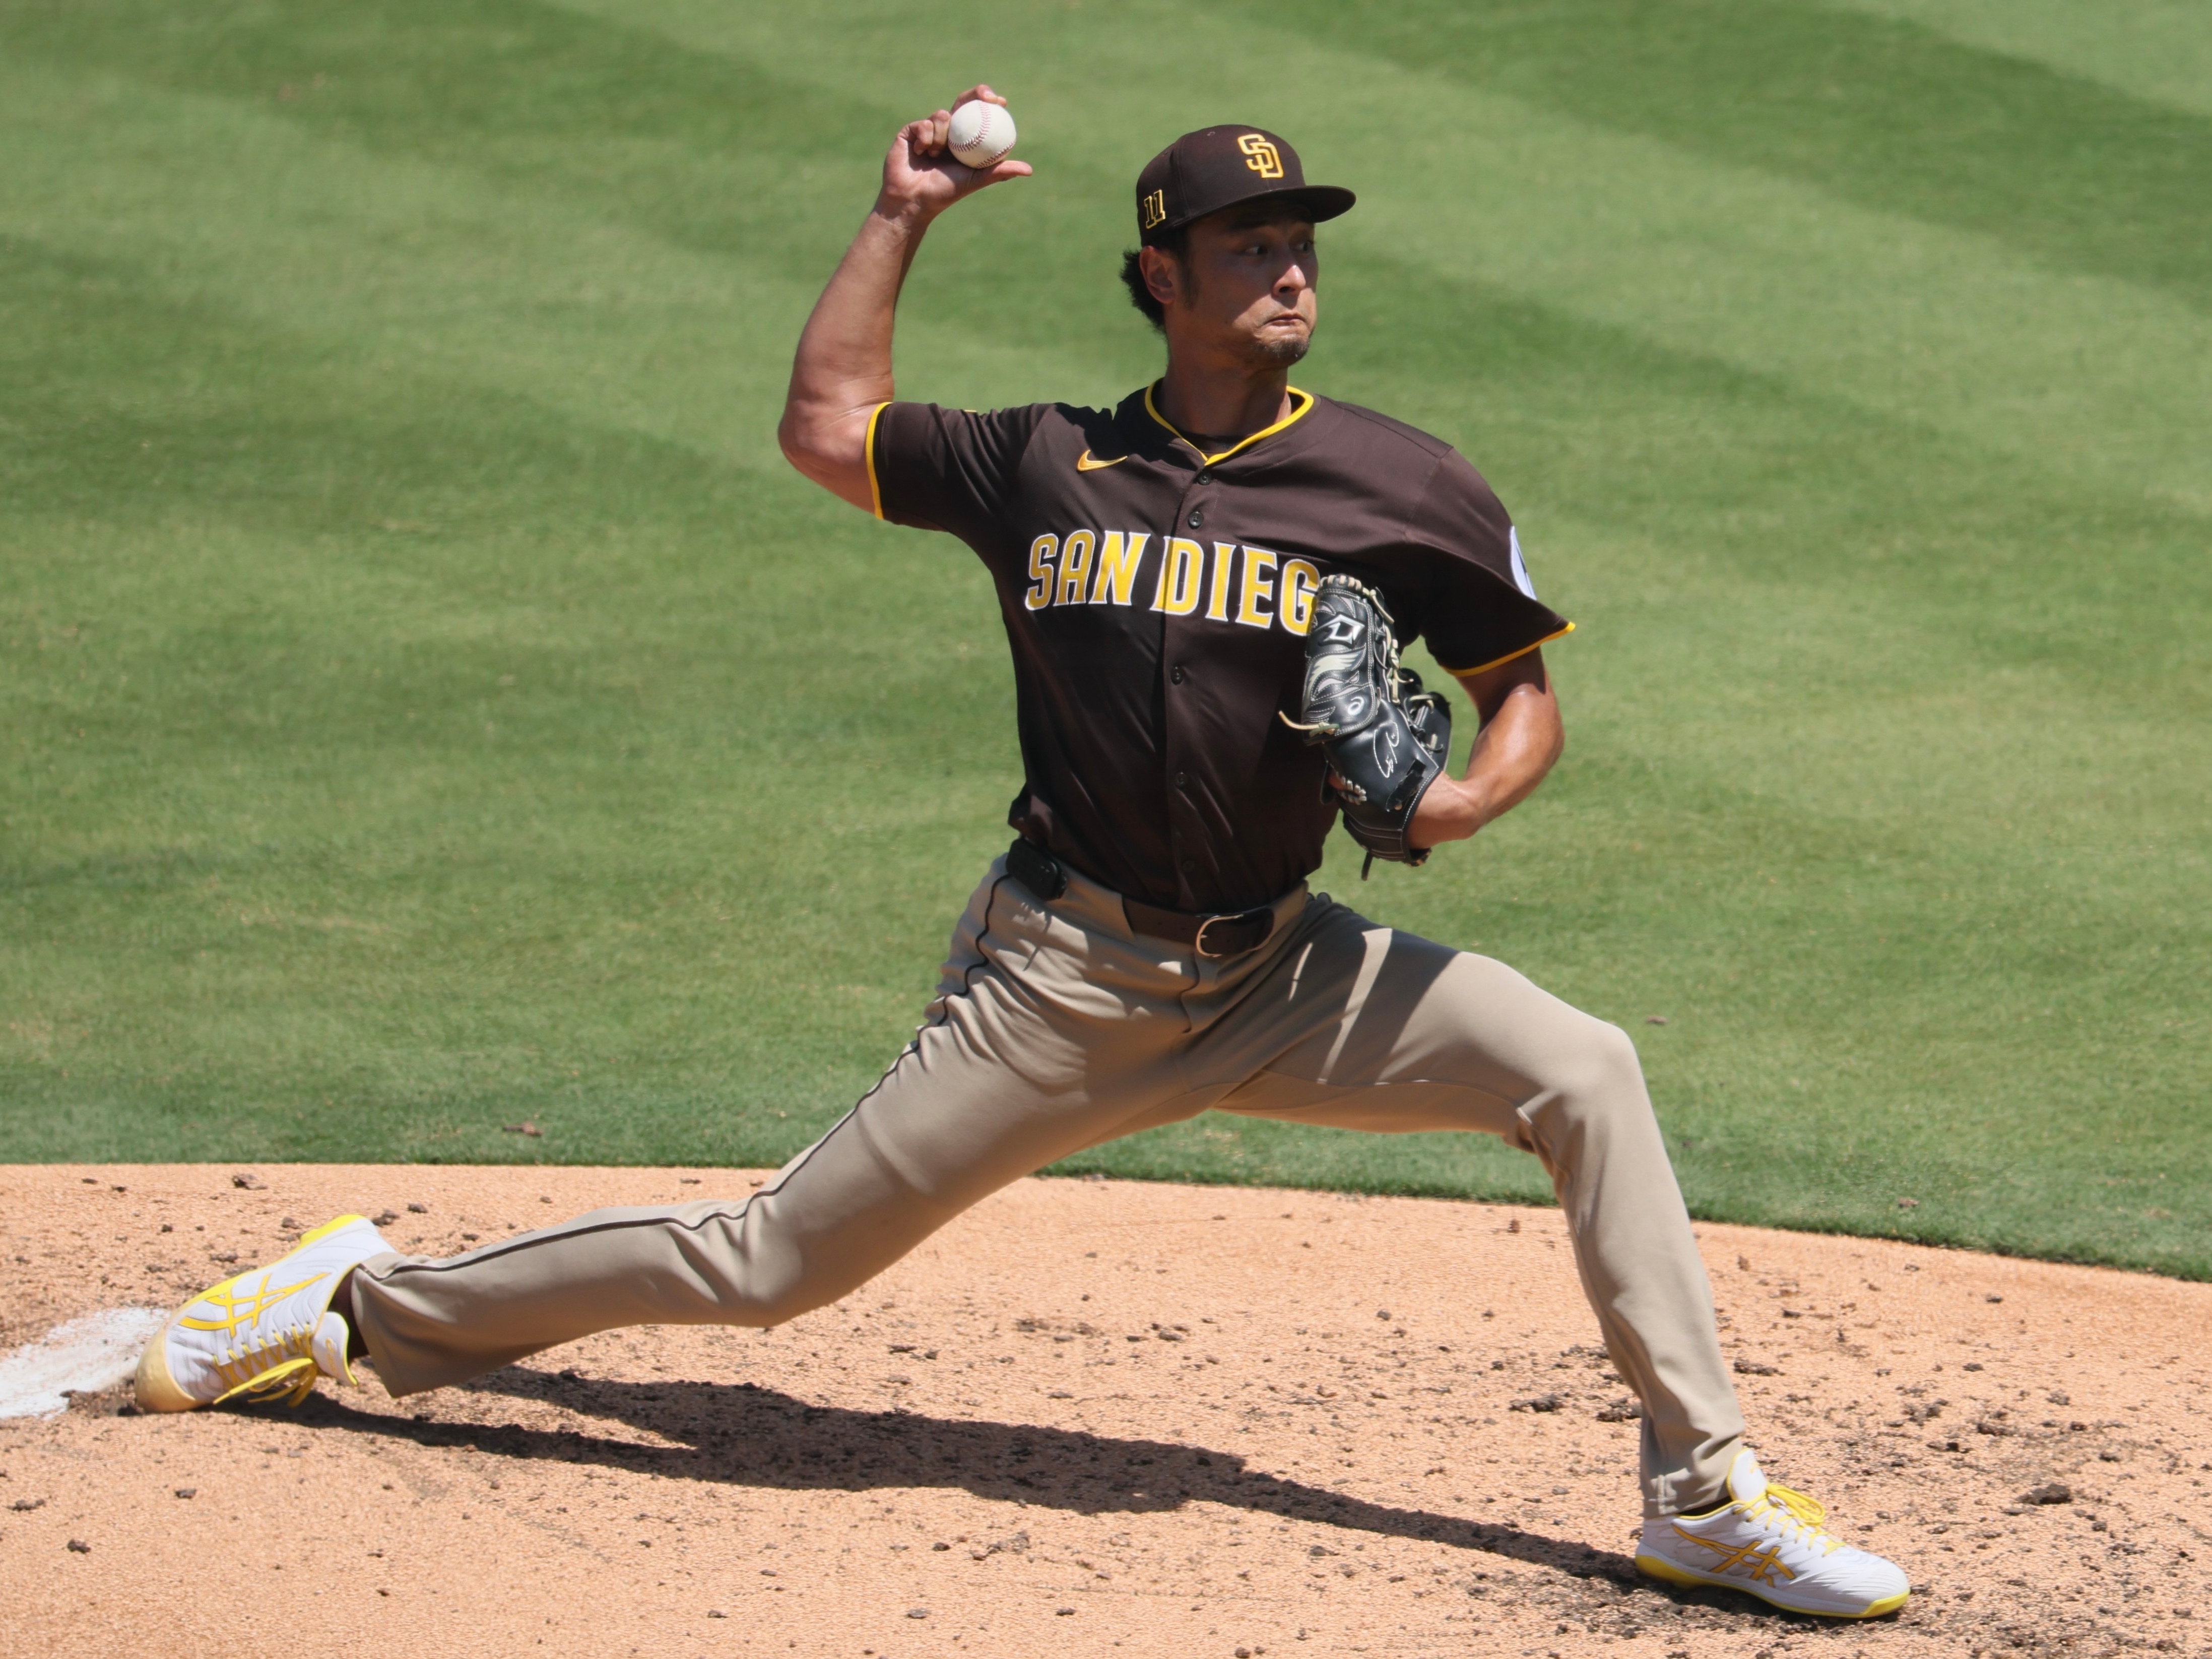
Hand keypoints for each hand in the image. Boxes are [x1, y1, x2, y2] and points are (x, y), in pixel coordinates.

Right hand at [877, 85, 1032, 224]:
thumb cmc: (945, 192)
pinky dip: (926, 138)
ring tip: (937, 155)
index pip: (978, 114)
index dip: (989, 102)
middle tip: (985, 97)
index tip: (1000, 102)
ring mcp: (928, 129)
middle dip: (975, 95)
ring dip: (943, 134)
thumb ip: (999, 171)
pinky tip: (922, 153)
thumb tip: (1029, 170)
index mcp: (964, 140)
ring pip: (942, 116)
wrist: (914, 200)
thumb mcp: (976, 180)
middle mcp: (948, 131)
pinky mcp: (910, 131)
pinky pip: (923, 124)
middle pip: (962, 103)